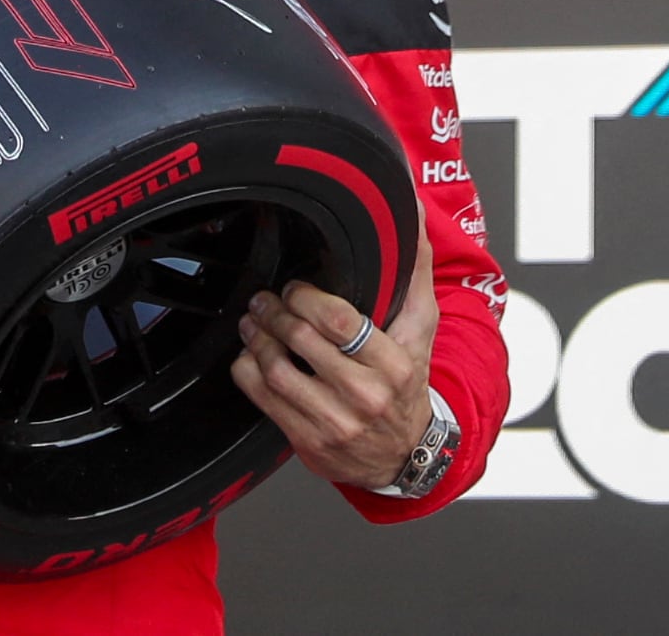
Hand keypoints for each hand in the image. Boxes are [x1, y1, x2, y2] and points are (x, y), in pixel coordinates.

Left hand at [231, 214, 439, 488]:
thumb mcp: (421, 330)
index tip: (296, 289)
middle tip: (264, 300)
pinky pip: (262, 398)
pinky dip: (247, 370)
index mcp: (394, 364)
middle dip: (274, 312)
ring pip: (277, 370)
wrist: (404, 456)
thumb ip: (416, 272)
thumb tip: (415, 213)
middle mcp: (365, 396)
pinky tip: (251, 356)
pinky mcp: (307, 440)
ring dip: (256, 338)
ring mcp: (334, 422)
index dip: (306, 298)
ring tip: (252, 321)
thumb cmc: (407, 383)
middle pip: (302, 341)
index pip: (339, 322)